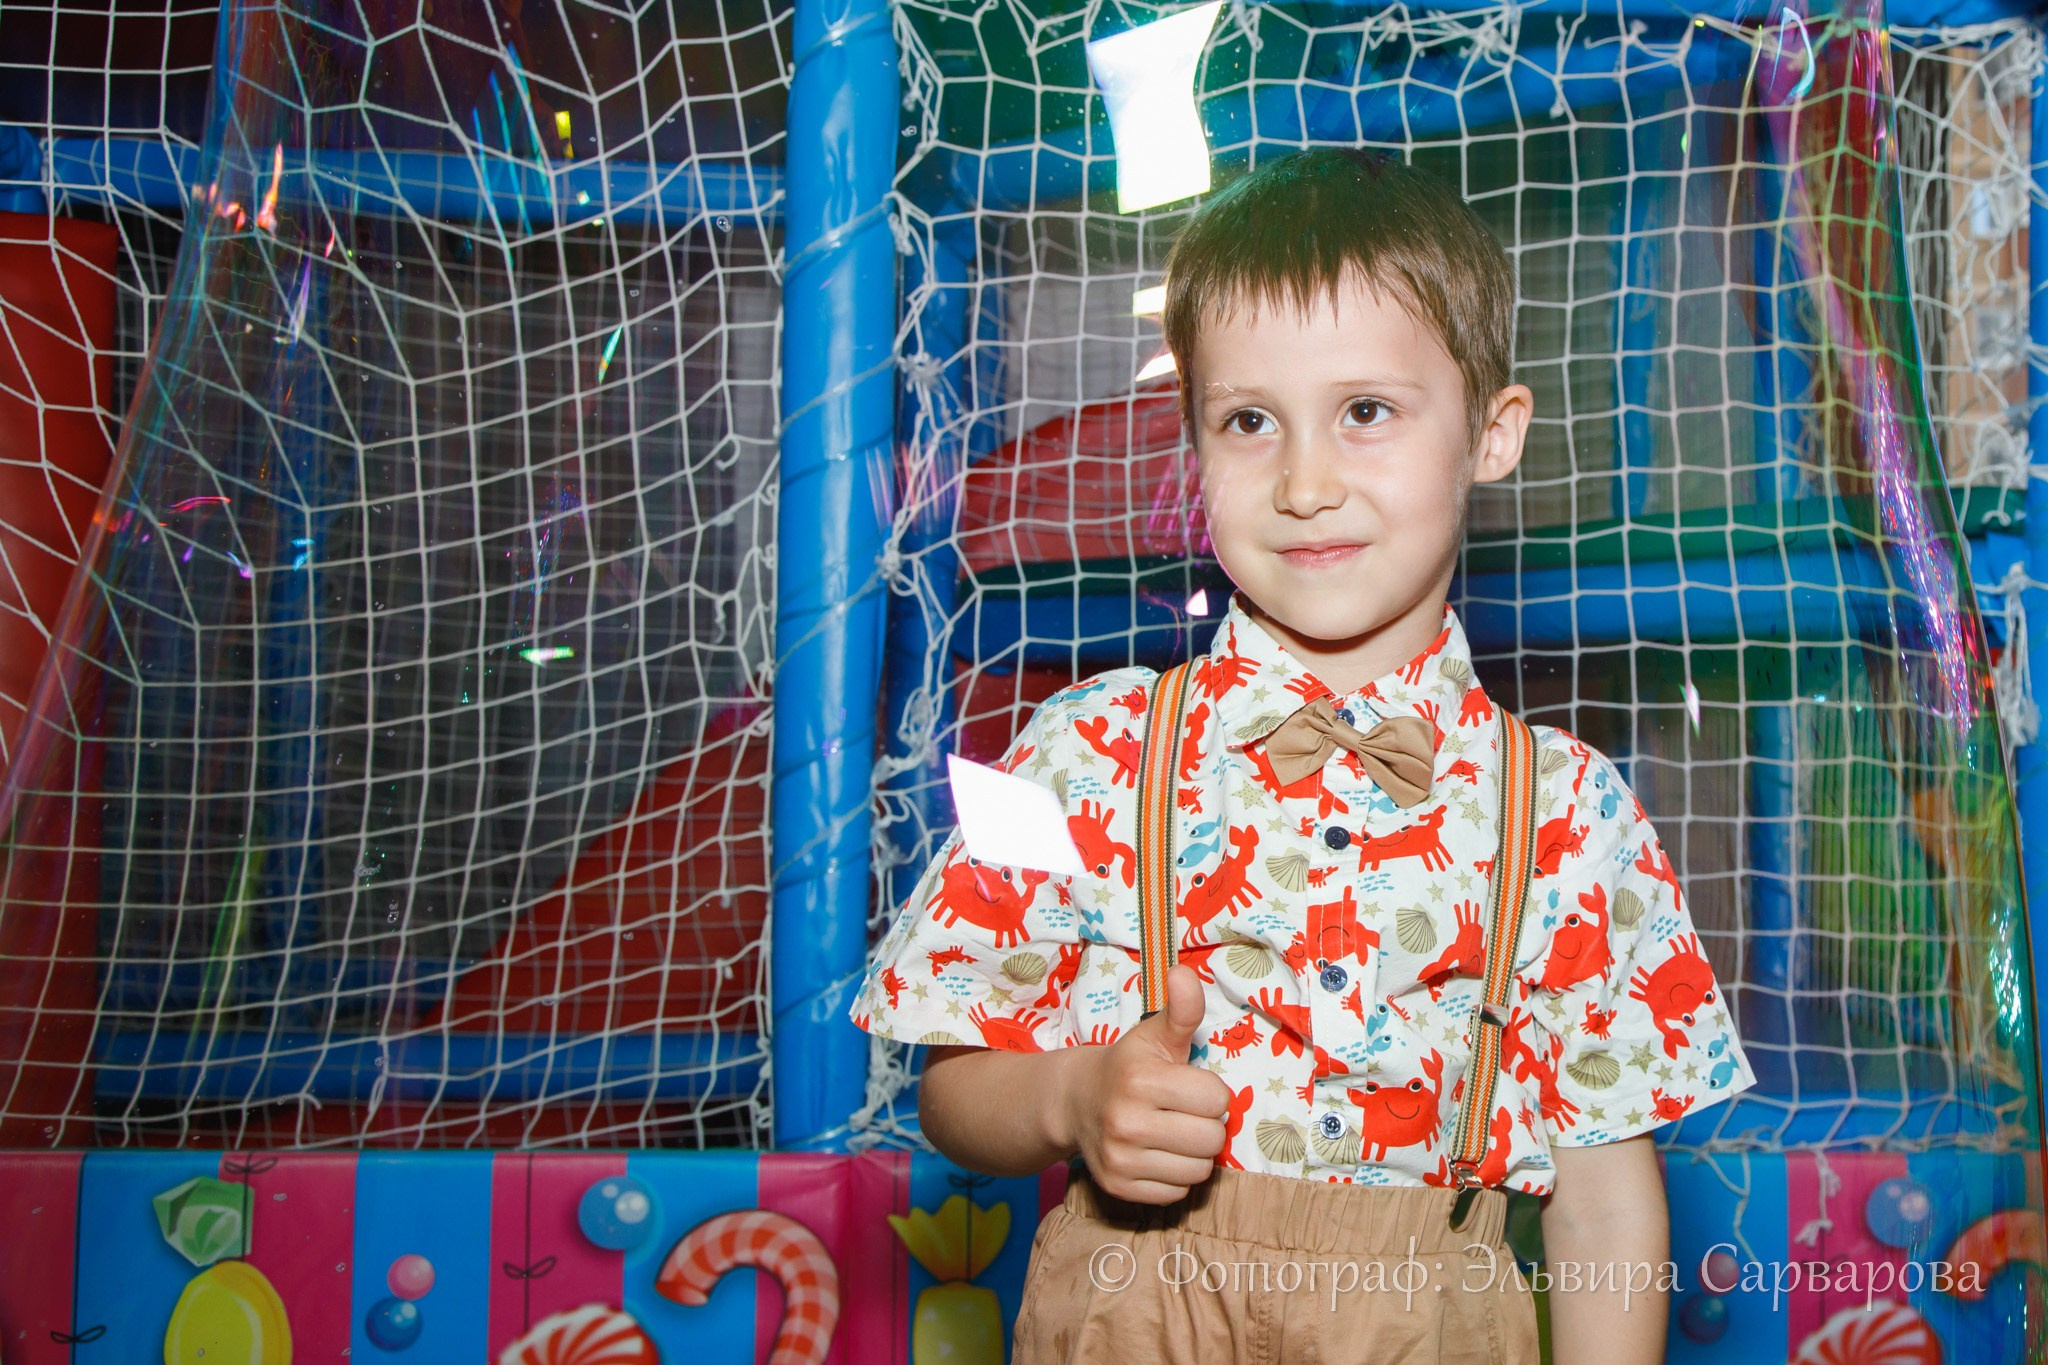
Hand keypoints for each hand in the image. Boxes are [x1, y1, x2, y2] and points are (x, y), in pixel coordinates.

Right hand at [1063, 965, 1233, 1203]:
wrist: (1074, 1102)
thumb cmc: (1128, 1065)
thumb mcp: (1154, 1033)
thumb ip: (1181, 1008)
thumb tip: (1184, 972)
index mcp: (1140, 1079)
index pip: (1217, 1100)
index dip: (1209, 1092)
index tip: (1188, 1087)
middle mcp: (1127, 1122)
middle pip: (1212, 1139)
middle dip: (1206, 1125)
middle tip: (1184, 1112)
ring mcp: (1120, 1159)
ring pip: (1199, 1171)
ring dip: (1194, 1153)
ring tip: (1173, 1133)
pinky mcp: (1118, 1187)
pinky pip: (1178, 1193)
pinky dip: (1175, 1176)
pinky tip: (1158, 1154)